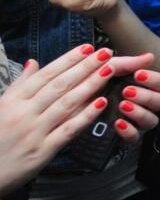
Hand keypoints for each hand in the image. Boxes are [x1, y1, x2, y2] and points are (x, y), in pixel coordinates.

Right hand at [0, 45, 121, 194]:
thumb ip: (18, 86)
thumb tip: (33, 63)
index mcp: (12, 101)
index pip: (45, 75)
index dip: (68, 60)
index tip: (87, 48)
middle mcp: (24, 113)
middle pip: (59, 86)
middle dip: (84, 67)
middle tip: (106, 54)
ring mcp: (34, 132)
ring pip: (67, 104)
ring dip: (90, 85)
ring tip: (108, 71)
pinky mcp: (43, 151)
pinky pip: (69, 130)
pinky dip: (86, 115)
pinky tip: (102, 102)